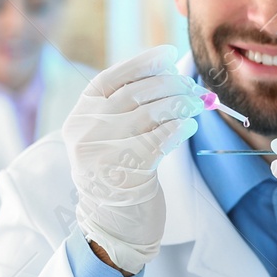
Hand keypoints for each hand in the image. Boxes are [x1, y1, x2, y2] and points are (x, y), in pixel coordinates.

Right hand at [63, 45, 201, 274]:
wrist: (114, 223)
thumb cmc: (121, 173)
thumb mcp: (113, 136)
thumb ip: (130, 107)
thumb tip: (171, 72)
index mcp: (79, 116)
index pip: (110, 79)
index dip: (140, 63)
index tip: (168, 54)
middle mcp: (84, 131)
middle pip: (134, 94)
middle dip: (170, 85)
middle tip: (193, 88)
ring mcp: (102, 152)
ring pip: (149, 113)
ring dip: (180, 105)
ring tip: (198, 106)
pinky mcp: (124, 172)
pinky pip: (159, 139)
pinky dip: (179, 129)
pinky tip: (190, 128)